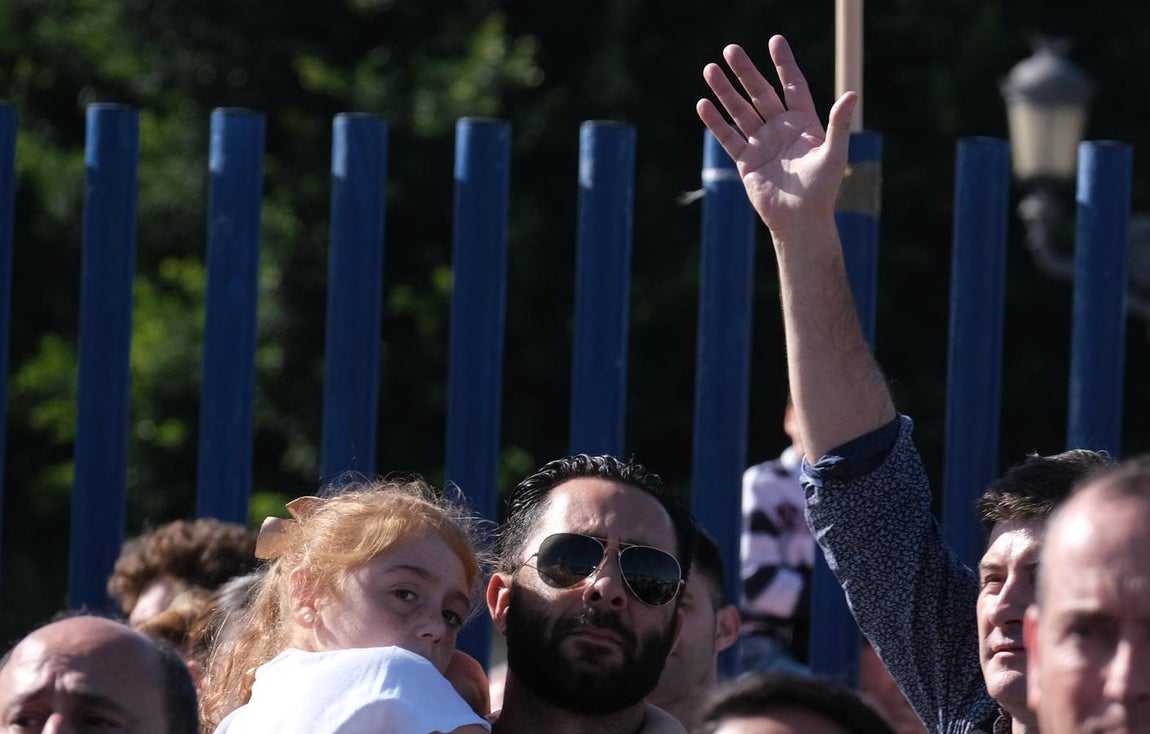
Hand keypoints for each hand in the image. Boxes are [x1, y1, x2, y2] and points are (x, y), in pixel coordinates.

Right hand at [696, 36, 857, 235]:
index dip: (784, 64)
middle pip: (760, 93)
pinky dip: (716, 122)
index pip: (792, 85)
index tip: (774, 41)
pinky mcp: (745, 161)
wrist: (800, 221)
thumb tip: (851, 94)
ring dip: (725, 91)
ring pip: (740, 111)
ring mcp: (761, 143)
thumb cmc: (822, 190)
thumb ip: (839, 124)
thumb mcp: (833, 154)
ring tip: (710, 69)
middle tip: (731, 49)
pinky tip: (703, 104)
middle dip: (745, 72)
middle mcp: (780, 129)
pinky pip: (728, 137)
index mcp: (803, 123)